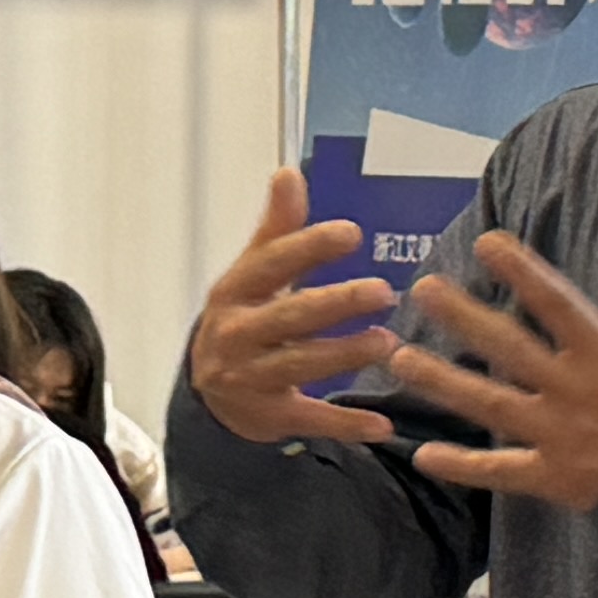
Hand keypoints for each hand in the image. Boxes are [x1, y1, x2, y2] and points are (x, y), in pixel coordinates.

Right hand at [186, 167, 403, 449]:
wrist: (210, 391)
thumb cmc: (244, 317)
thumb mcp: (253, 272)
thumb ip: (277, 228)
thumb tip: (289, 172)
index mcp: (235, 291)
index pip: (271, 264)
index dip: (309, 248)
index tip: (352, 233)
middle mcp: (237, 334)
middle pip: (290, 316)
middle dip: (336, 304)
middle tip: (384, 292)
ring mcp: (250, 378)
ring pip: (300, 366)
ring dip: (345, 355)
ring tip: (388, 343)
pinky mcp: (269, 416)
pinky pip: (310, 419)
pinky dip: (345, 423)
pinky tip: (382, 425)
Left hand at [389, 233, 597, 514]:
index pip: (557, 303)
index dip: (522, 271)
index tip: (487, 243)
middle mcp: (577, 392)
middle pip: (509, 347)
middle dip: (463, 317)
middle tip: (423, 288)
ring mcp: (562, 437)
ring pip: (490, 405)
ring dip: (442, 381)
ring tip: (399, 358)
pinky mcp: (555, 480)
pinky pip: (501, 472)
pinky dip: (462, 466)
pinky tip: (424, 455)